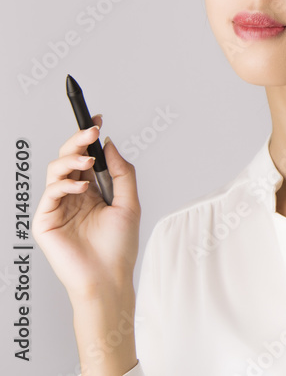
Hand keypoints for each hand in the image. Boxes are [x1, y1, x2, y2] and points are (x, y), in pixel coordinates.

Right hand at [32, 115, 140, 303]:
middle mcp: (74, 196)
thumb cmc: (119, 246)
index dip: (88, 136)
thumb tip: (110, 144)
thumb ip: (121, 172)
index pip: (86, 157)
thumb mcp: (129, 202)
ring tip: (88, 161)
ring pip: (55, 170)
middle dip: (78, 139)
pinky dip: (64, 184)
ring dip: (71, 159)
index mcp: (93, 191)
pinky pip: (50, 193)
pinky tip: (81, 187)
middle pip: (68, 158)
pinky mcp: (45, 221)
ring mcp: (58, 207)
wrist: (108, 277)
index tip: (97, 118)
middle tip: (91, 129)